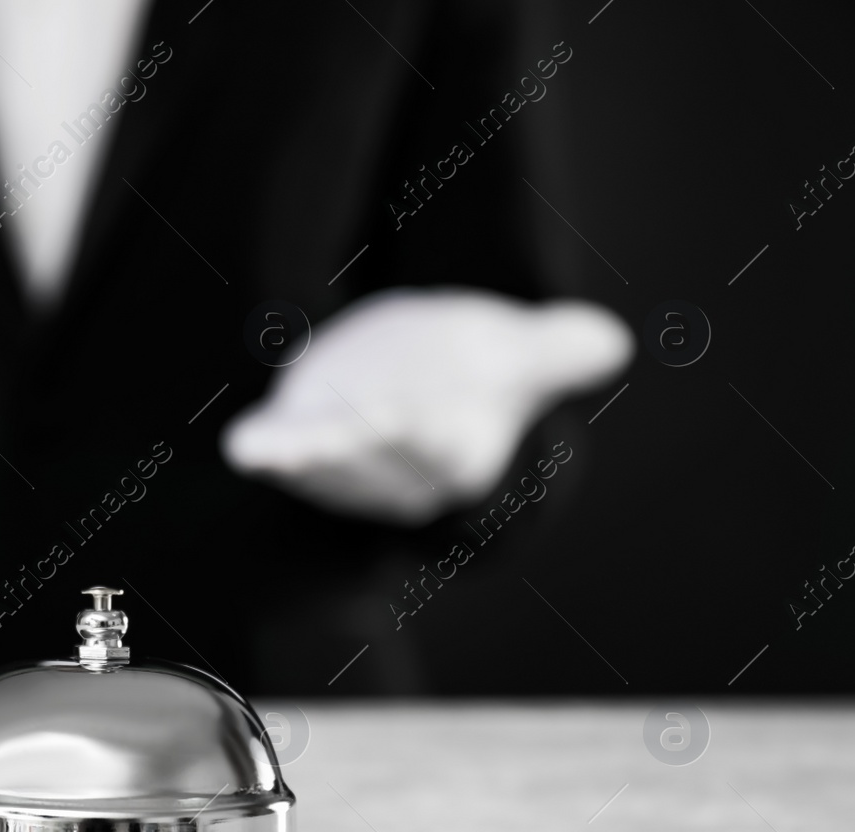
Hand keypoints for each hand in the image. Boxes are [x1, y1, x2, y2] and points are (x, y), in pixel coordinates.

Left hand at [221, 289, 631, 523]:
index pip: (446, 452)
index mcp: (458, 452)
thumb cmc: (475, 369)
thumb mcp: (518, 349)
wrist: (416, 370)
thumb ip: (556, 349)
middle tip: (334, 439)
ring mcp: (343, 461)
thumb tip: (613, 340)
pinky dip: (262, 452)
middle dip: (356, 454)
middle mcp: (399, 469)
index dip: (431, 442)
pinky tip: (242, 446)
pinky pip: (279, 454)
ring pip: (325, 467)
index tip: (419, 430)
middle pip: (378, 464)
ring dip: (303, 461)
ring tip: (277, 452)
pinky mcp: (298, 439)